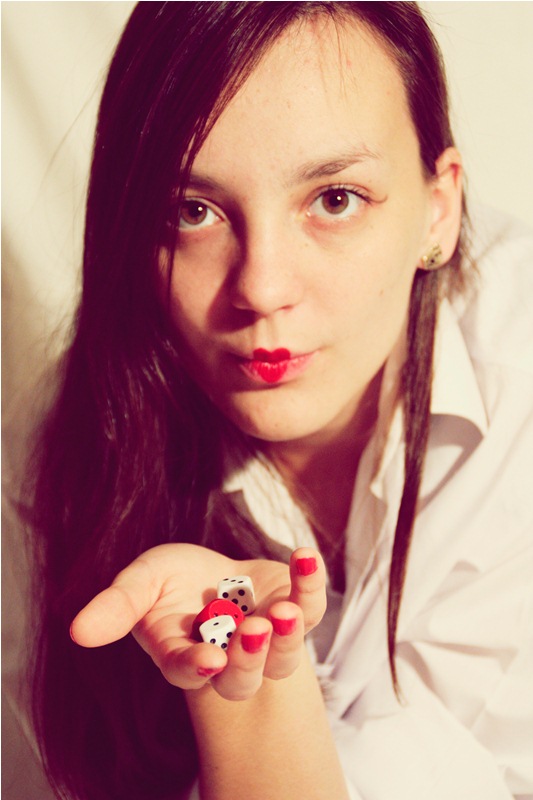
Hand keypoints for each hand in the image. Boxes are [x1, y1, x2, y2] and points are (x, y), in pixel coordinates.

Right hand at [70, 543, 325, 699]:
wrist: (213, 570)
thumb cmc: (173, 581)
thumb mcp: (141, 582)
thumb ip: (116, 605)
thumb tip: (77, 631)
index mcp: (185, 656)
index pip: (191, 672)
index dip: (199, 668)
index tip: (210, 660)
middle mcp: (229, 659)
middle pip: (242, 679)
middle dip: (248, 658)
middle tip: (253, 630)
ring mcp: (267, 638)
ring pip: (284, 657)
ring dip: (288, 636)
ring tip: (287, 610)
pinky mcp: (294, 608)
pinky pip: (310, 606)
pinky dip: (311, 583)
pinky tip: (304, 555)